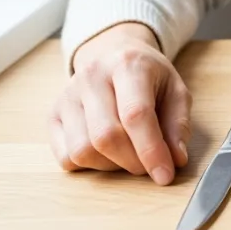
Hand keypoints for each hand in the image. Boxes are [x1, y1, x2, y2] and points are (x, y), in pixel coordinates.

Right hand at [50, 22, 191, 184]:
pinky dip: (89, 165)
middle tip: (149, 165)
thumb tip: (176, 159)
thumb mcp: (175, 90)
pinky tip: (106, 152)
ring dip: (111, 165)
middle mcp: (91, 77)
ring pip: (83, 150)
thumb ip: (178, 124)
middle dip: (133, 162)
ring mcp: (67, 96)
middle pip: (106, 136)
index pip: (136, 114)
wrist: (113, 54)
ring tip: (128, 153)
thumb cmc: (148, 76)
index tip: (164, 176)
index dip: (151, 150)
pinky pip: (65, 157)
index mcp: (127, 65)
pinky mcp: (52, 115)